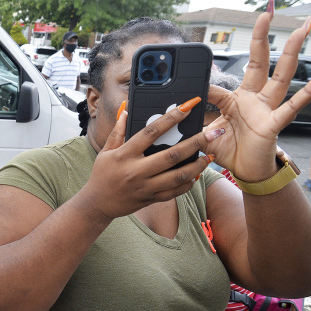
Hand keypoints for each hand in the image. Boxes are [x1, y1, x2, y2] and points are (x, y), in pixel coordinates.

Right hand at [83, 99, 212, 220]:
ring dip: (198, 166)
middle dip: (195, 143)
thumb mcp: (105, 151)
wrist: (97, 204)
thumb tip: (126, 111)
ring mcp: (145, 186)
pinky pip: (174, 192)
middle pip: (172, 155)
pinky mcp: (151, 198)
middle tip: (213, 133)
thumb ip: (117, 132)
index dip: (171, 118)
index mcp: (125, 155)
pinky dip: (188, 184)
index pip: (151, 132)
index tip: (187, 107)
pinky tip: (197, 175)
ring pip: (178, 176)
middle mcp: (137, 170)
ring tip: (211, 156)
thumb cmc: (101, 175)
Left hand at [203, 12, 310, 181]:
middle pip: (260, 62)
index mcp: (236, 99)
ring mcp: (267, 109)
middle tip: (267, 12)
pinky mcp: (274, 123)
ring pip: (281, 75)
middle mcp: (254, 99)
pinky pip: (292, 106)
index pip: (220, 83)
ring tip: (302, 29)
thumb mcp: (206, 131)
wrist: (245, 172)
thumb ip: (197, 117)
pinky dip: (309, 91)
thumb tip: (183, 104)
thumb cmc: (230, 149)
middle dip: (262, 37)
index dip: (207, 78)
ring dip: (291, 52)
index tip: (195, 67)